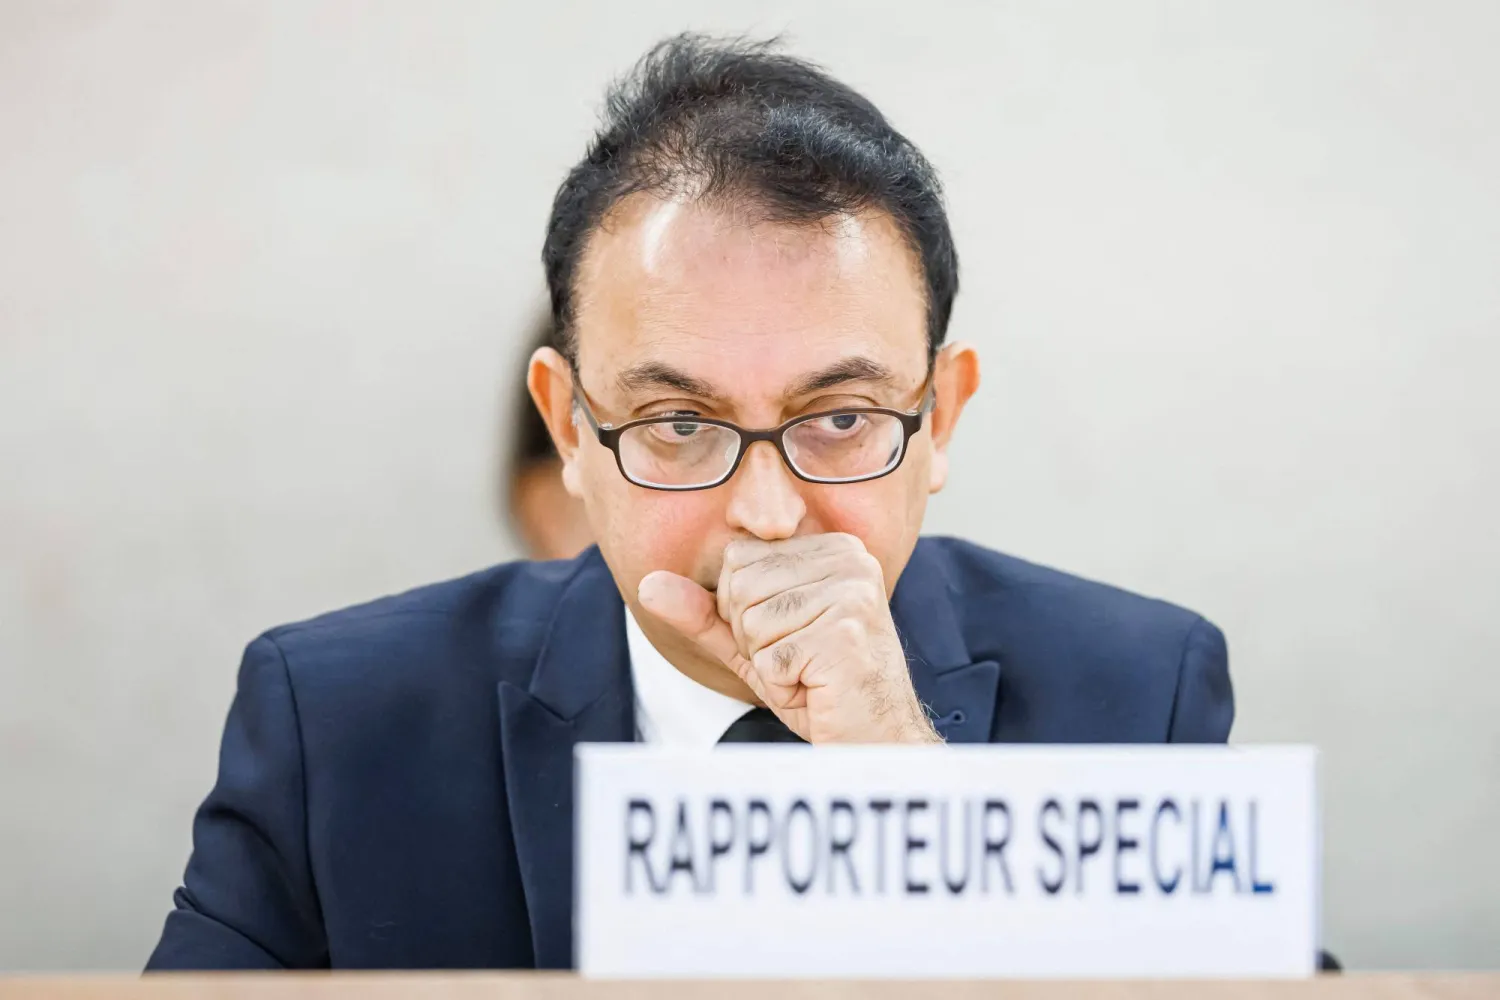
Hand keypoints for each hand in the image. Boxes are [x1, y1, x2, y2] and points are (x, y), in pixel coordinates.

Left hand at [636, 533, 941, 743]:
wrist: (877, 739)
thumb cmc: (821, 689)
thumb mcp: (755, 644)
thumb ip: (704, 613)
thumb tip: (648, 584)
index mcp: (832, 547)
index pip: (739, 559)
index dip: (746, 611)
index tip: (791, 636)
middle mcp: (848, 558)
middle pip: (741, 586)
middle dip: (754, 637)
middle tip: (800, 660)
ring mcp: (850, 593)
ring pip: (751, 622)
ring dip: (769, 662)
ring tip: (810, 672)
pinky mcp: (844, 634)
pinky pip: (768, 659)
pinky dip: (782, 685)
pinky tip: (817, 688)